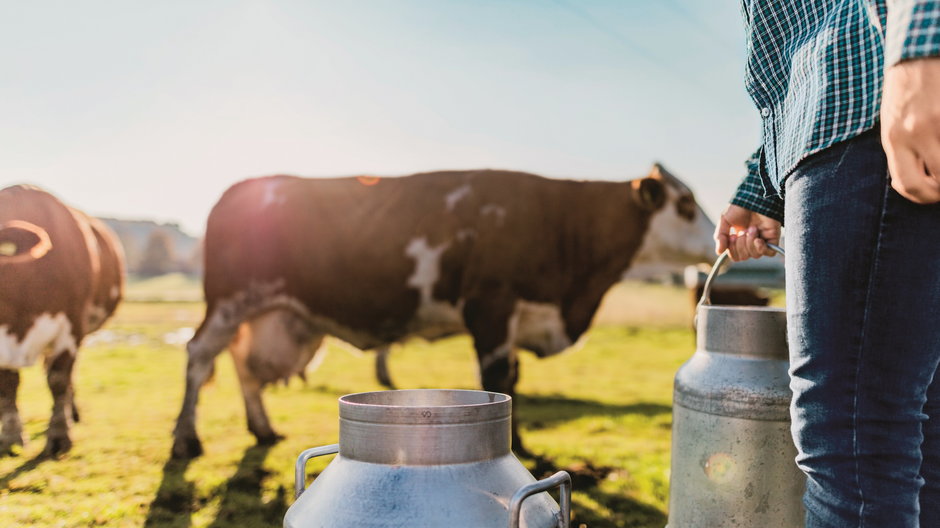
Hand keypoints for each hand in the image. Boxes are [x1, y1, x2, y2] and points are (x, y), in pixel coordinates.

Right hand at [715, 204, 781, 261]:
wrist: (754, 196)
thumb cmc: (740, 206)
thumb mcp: (725, 220)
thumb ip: (720, 236)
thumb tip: (719, 252)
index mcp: (739, 238)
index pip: (735, 255)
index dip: (732, 250)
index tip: (731, 236)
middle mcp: (751, 241)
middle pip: (744, 257)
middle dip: (741, 246)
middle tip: (743, 231)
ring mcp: (762, 240)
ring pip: (755, 255)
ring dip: (750, 243)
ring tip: (752, 228)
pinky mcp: (773, 237)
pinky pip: (769, 253)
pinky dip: (762, 249)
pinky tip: (758, 240)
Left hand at [881, 57, 939, 203]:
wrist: (918, 51)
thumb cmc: (904, 89)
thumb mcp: (892, 122)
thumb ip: (900, 150)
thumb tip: (909, 182)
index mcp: (894, 138)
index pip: (909, 186)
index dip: (924, 197)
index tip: (932, 192)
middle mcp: (914, 133)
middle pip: (937, 184)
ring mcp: (936, 123)